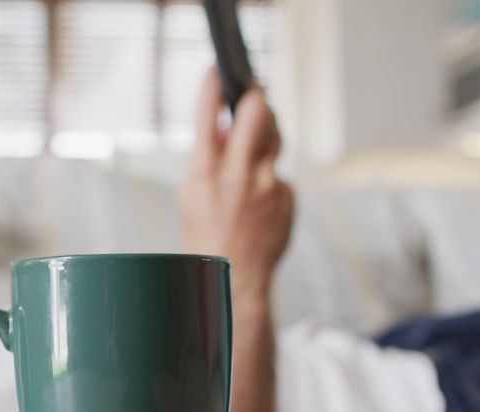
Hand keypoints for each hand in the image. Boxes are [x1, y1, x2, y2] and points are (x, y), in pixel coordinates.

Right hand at [178, 68, 294, 298]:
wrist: (236, 275)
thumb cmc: (207, 232)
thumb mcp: (191, 193)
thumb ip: (207, 157)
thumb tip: (222, 124)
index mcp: (206, 172)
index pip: (209, 114)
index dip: (214, 85)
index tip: (218, 68)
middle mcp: (238, 175)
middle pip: (258, 113)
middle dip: (256, 97)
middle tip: (254, 91)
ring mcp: (268, 185)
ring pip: (275, 137)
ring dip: (266, 130)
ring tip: (257, 134)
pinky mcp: (287, 196)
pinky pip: (279, 170)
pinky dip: (269, 174)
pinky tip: (258, 192)